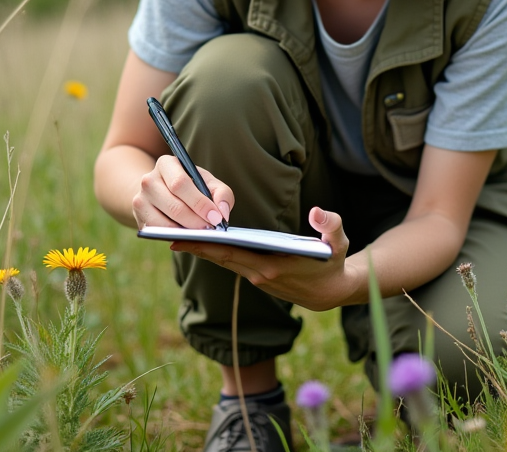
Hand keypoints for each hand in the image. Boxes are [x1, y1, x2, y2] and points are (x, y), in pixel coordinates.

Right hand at [131, 154, 233, 230]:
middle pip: (174, 206)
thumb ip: (222, 194)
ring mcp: (140, 200)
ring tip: (202, 234)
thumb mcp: (208, 183)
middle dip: (196, 221)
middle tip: (212, 230)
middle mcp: (148, 180)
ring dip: (186, 232)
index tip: (216, 218)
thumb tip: (222, 213)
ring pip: (164, 223)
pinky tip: (187, 235)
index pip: (180, 184)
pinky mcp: (139, 219)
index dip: (200, 203)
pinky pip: (159, 233)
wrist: (163, 191)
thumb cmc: (192, 186)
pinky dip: (175, 237)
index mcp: (166, 164)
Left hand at [169, 206, 355, 311]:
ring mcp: (257, 278)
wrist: (332, 294)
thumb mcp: (339, 244)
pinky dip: (216, 255)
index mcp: (272, 268)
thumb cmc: (333, 264)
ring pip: (224, 263)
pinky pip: (231, 264)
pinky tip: (203, 244)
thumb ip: (331, 225)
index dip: (207, 247)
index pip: (232, 255)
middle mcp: (259, 276)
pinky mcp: (258, 277)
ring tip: (178, 238)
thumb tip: (318, 212)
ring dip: (202, 252)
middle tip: (167, 236)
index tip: (185, 239)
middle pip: (221, 260)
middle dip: (195, 248)